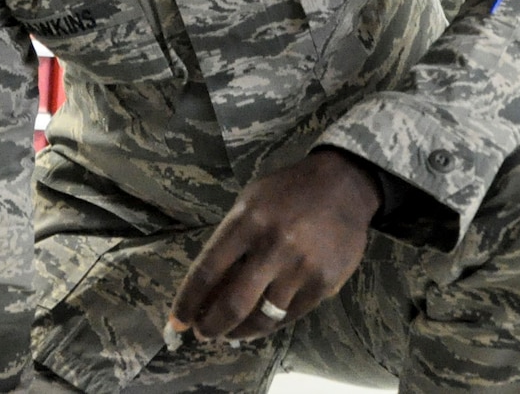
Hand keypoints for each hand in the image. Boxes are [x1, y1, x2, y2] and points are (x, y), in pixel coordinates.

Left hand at [169, 148, 380, 341]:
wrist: (343, 186)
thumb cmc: (286, 192)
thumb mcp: (250, 202)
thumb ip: (230, 240)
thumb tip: (208, 287)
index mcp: (247, 222)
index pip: (207, 270)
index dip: (188, 300)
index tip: (177, 320)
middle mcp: (273, 247)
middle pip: (233, 303)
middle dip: (211, 325)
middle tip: (202, 333)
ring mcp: (301, 269)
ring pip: (262, 317)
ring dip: (240, 331)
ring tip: (228, 333)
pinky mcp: (323, 284)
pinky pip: (289, 316)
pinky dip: (269, 325)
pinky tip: (258, 325)